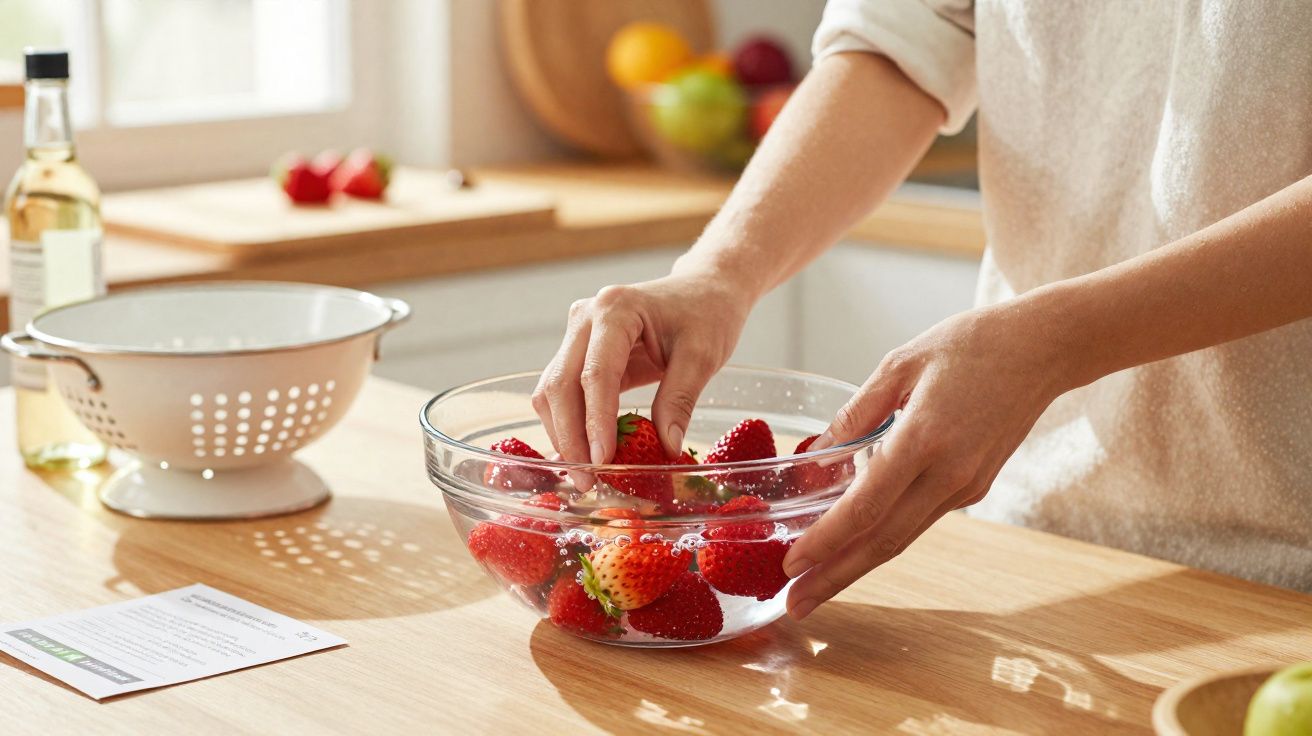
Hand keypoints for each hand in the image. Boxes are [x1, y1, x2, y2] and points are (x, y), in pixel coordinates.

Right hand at [533, 268, 752, 465]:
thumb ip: (680, 399)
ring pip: (553, 391)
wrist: (703, 290)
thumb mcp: (703, 355)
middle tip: (588, 481)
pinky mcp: (580, 351)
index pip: (595, 374)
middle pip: (561, 384)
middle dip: (571, 437)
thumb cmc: (707, 315)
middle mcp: (585, 317)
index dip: (596, 422)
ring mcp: (577, 333)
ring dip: (564, 435)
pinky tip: (584, 454)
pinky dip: (570, 424)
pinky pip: (564, 392)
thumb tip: (667, 448)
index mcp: (615, 309)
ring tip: (586, 475)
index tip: (603, 461)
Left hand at [782, 301, 1075, 618]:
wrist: (1045, 349)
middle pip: (883, 541)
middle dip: (835, 577)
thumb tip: (817, 450)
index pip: (867, 506)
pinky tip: (853, 546)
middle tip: (793, 604)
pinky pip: (919, 519)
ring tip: (815, 587)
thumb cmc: (972, 344)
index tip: (791, 564)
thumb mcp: (902, 361)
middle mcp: (948, 473)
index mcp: (925, 438)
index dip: (827, 540)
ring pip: (902, 537)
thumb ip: (858, 410)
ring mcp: (966, 486)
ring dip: (856, 567)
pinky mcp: (974, 487)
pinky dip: (883, 538)